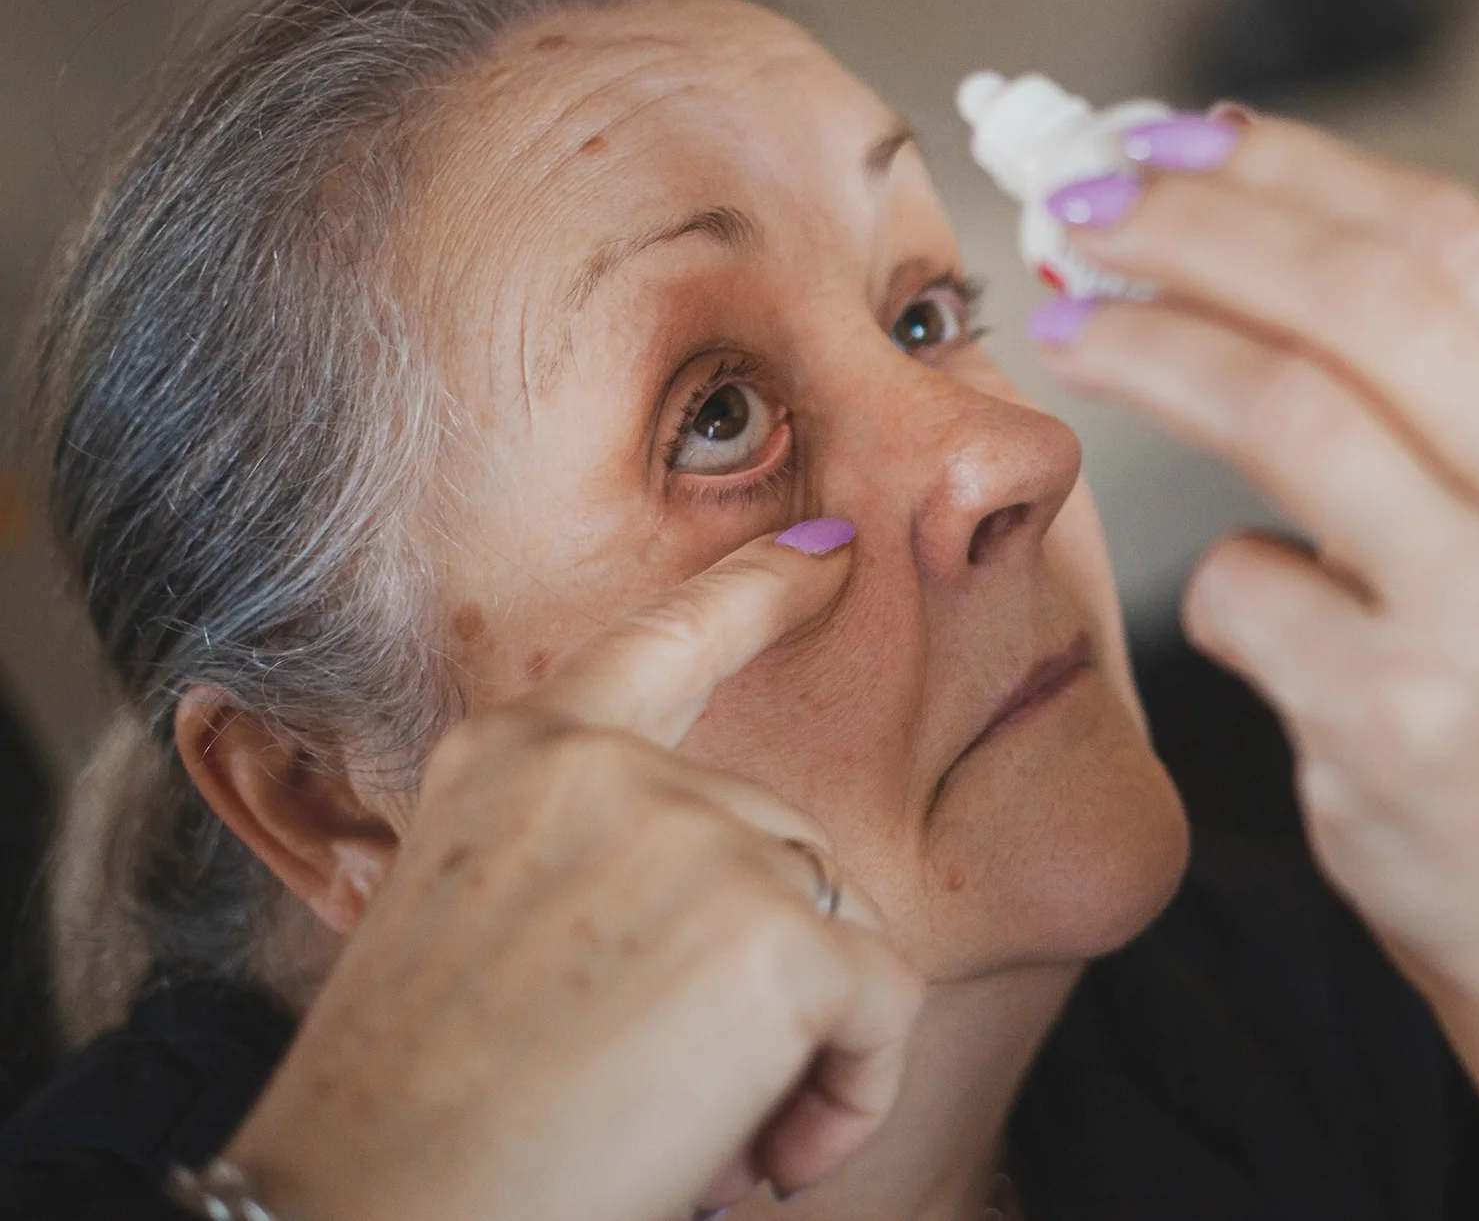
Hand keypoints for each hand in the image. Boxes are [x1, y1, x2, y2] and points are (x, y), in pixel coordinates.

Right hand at [223, 529, 924, 1220]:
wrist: (369, 1219)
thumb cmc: (418, 1116)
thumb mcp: (479, 937)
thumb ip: (598, 876)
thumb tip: (743, 916)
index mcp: (515, 756)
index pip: (664, 639)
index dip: (762, 589)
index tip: (835, 548)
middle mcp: (605, 769)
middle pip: (780, 846)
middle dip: (767, 973)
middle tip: (678, 1104)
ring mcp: (694, 837)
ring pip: (837, 927)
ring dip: (806, 1044)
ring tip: (711, 1144)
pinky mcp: (773, 935)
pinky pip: (885, 1005)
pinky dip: (854, 1094)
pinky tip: (766, 1162)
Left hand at [1035, 114, 1478, 1180]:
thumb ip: (1453, 376)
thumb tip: (1239, 212)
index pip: (1450, 236)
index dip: (1287, 170)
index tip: (1169, 143)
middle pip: (1359, 297)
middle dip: (1194, 232)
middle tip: (1081, 211)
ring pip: (1287, 409)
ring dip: (1151, 349)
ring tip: (1069, 326)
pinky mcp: (1394, 716)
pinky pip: (1242, 584)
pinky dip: (1216, 575)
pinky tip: (1247, 602)